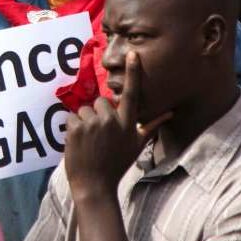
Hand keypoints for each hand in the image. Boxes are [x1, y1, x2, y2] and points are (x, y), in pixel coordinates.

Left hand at [63, 52, 171, 198]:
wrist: (95, 185)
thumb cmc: (117, 165)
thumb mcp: (137, 145)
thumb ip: (151, 126)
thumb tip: (169, 114)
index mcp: (128, 124)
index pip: (132, 94)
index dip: (133, 73)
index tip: (132, 54)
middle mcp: (112, 121)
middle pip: (101, 101)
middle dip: (97, 114)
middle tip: (98, 135)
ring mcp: (94, 124)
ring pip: (84, 110)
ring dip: (83, 122)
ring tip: (89, 141)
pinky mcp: (76, 128)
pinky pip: (71, 117)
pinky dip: (72, 129)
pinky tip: (78, 143)